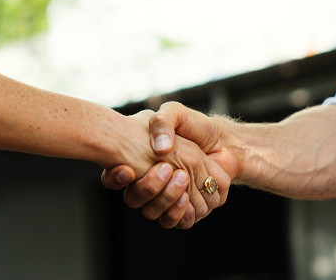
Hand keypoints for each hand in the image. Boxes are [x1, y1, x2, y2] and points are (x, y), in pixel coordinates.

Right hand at [102, 109, 230, 227]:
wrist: (221, 141)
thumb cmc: (193, 126)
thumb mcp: (174, 113)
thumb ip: (162, 122)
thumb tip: (159, 148)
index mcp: (137, 160)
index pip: (114, 177)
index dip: (115, 178)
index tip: (127, 169)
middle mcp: (147, 182)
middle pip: (134, 199)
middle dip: (148, 187)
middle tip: (167, 168)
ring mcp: (165, 197)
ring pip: (153, 212)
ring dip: (165, 197)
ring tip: (181, 178)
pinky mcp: (185, 209)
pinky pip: (175, 222)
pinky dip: (179, 212)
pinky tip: (186, 196)